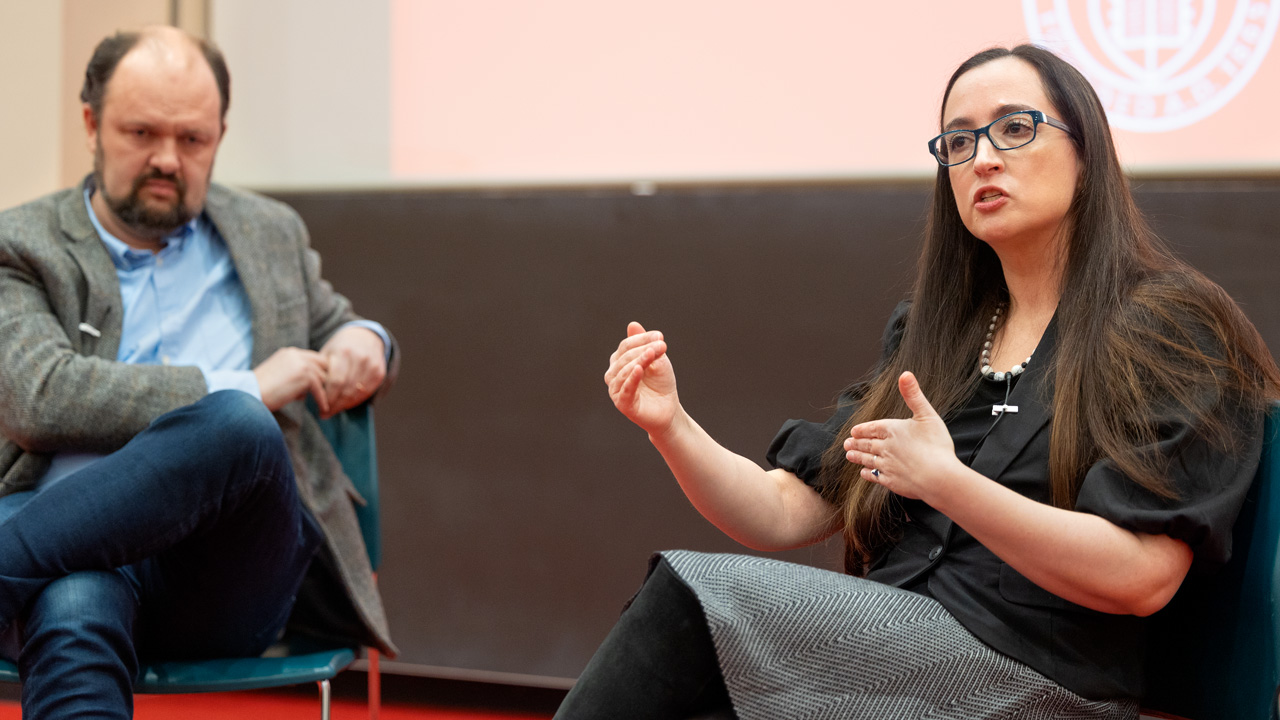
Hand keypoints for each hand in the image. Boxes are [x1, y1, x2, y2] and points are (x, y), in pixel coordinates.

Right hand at [253, 347, 329, 412]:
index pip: (314, 358)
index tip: (322, 386)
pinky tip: (323, 409)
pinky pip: (320, 389)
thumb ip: (295, 375)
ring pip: (323, 377)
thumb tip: (310, 386)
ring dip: (324, 391)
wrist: (249, 394)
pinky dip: (322, 400)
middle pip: (323, 365)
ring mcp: (301, 364)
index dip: (319, 372)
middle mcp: (296, 354)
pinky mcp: (304, 376)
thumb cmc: (261, 391)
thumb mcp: (279, 376)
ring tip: (324, 404)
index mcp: (290, 353)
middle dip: (326, 379)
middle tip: (328, 394)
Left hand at [318, 326, 386, 417]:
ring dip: (345, 405)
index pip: (336, 382)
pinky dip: (356, 401)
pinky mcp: (379, 372)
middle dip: (335, 405)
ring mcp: (371, 365)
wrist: (364, 336)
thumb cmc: (340, 348)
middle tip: (325, 414)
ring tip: (334, 410)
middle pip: (347, 389)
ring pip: (358, 393)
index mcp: (343, 352)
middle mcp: (360, 358)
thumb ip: (320, 370)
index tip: (320, 408)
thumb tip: (308, 393)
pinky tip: (346, 404)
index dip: (328, 398)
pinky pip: (367, 392)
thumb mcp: (327, 353)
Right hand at [604, 322, 679, 436]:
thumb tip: (633, 324)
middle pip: (624, 356)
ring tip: (654, 353)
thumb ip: (644, 344)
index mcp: (619, 362)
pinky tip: (639, 369)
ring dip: (640, 360)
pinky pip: (625, 388)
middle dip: (644, 348)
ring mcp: (616, 390)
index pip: (626, 346)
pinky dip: (632, 378)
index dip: (642, 339)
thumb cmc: (660, 383)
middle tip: (662, 345)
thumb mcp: (656, 359)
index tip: (660, 337)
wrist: (668, 409)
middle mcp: (613, 375)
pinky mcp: (622, 403)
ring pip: (624, 371)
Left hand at [843, 371, 960, 501]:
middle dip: (857, 443)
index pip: (874, 428)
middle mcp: (886, 447)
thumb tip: (905, 374)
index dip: (864, 429)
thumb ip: (914, 395)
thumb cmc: (937, 445)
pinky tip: (864, 473)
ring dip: (858, 457)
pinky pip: (875, 476)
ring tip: (849, 455)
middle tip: (847, 443)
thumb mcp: (927, 415)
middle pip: (868, 444)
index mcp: (893, 430)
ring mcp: (887, 465)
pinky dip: (868, 473)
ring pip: (868, 459)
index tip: (854, 431)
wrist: (939, 477)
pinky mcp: (891, 481)